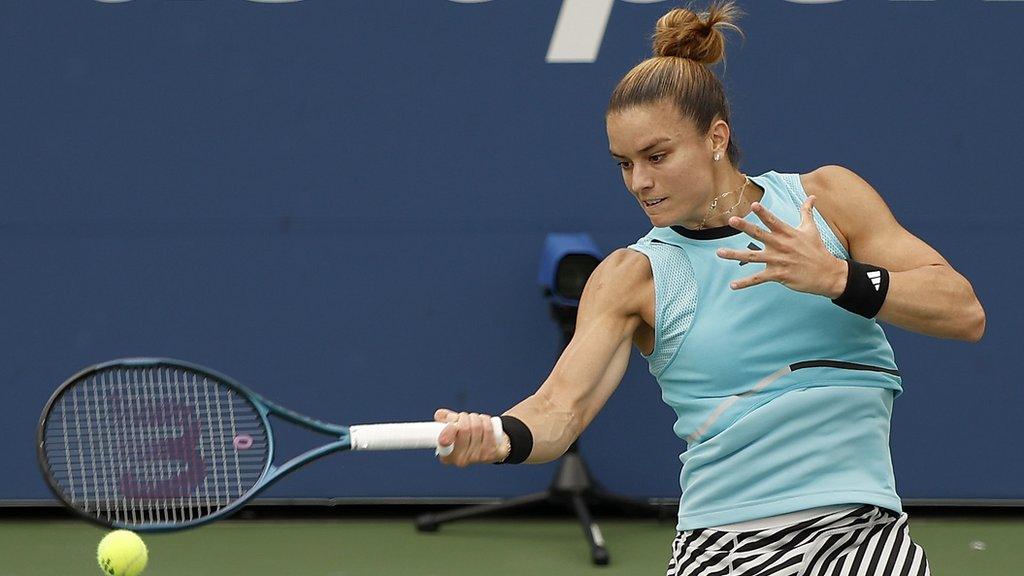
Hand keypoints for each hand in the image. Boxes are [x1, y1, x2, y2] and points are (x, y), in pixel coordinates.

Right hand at [434, 408, 507, 466]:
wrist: (493, 447)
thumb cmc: (468, 436)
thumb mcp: (453, 429)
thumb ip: (444, 420)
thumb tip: (440, 414)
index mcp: (447, 456)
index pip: (444, 446)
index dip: (447, 433)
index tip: (452, 425)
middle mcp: (461, 460)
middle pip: (463, 428)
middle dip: (464, 417)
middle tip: (464, 417)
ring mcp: (477, 458)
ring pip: (476, 426)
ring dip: (475, 417)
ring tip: (474, 418)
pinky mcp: (491, 453)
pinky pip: (487, 429)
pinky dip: (485, 420)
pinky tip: (484, 420)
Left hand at [716, 196, 846, 296]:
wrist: (828, 274)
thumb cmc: (818, 250)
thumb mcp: (812, 229)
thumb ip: (807, 212)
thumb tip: (812, 196)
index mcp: (788, 233)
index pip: (773, 220)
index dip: (763, 213)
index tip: (754, 204)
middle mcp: (781, 245)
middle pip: (759, 234)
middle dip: (745, 226)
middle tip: (731, 220)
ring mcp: (778, 260)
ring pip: (752, 257)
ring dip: (734, 255)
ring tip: (718, 252)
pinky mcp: (778, 275)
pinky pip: (758, 278)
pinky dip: (745, 282)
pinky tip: (732, 285)